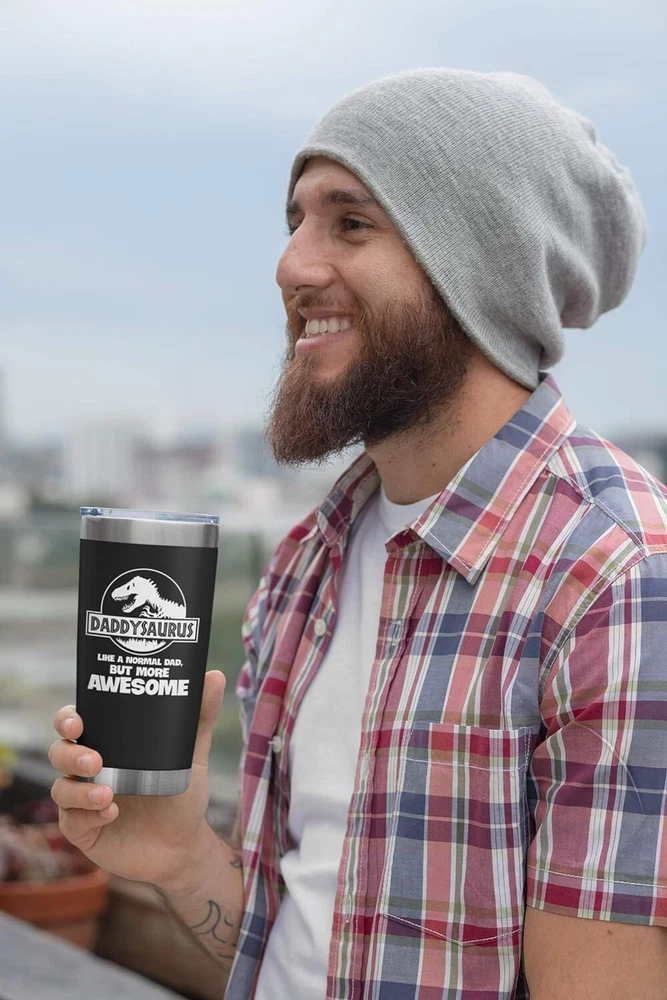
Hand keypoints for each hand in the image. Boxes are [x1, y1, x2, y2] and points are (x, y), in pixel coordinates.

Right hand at [49, 669, 225, 892]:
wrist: (183, 845)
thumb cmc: (183, 793)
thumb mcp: (193, 755)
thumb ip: (200, 716)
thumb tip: (215, 675)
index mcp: (108, 744)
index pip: (75, 723)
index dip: (68, 719)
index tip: (77, 721)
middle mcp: (88, 769)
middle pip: (59, 752)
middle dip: (70, 753)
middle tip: (95, 759)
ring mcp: (81, 801)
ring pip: (61, 788)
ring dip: (80, 789)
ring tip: (108, 793)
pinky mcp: (83, 830)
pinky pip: (72, 820)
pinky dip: (88, 814)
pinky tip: (111, 812)